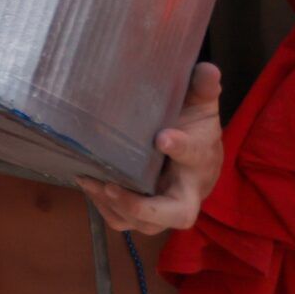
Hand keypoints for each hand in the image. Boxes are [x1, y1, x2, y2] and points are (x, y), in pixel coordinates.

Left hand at [77, 62, 221, 233]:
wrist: (199, 159)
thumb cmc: (196, 129)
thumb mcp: (201, 106)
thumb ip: (203, 88)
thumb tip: (207, 68)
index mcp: (201, 160)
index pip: (196, 155)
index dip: (181, 148)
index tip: (163, 137)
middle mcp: (186, 190)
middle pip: (178, 214)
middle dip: (145, 207)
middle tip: (113, 187)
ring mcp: (165, 206)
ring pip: (146, 225)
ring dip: (116, 207)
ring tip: (92, 182)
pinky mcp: (145, 212)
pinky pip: (126, 221)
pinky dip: (105, 208)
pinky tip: (87, 184)